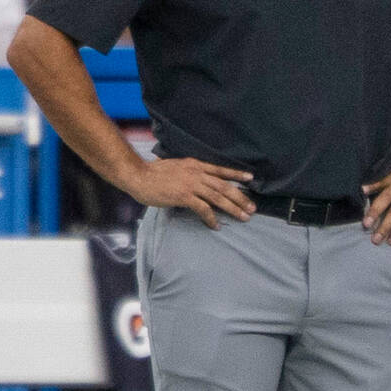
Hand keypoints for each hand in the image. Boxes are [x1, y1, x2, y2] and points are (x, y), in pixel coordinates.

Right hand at [129, 158, 254, 229]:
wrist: (137, 175)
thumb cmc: (153, 172)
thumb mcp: (177, 166)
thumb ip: (190, 171)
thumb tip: (199, 180)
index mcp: (196, 165)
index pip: (221, 170)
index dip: (237, 174)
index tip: (251, 178)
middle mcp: (197, 173)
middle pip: (224, 186)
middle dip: (240, 197)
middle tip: (252, 208)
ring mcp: (191, 185)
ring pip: (218, 197)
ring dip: (232, 208)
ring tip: (243, 217)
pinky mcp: (183, 196)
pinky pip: (203, 209)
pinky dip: (211, 218)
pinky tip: (216, 226)